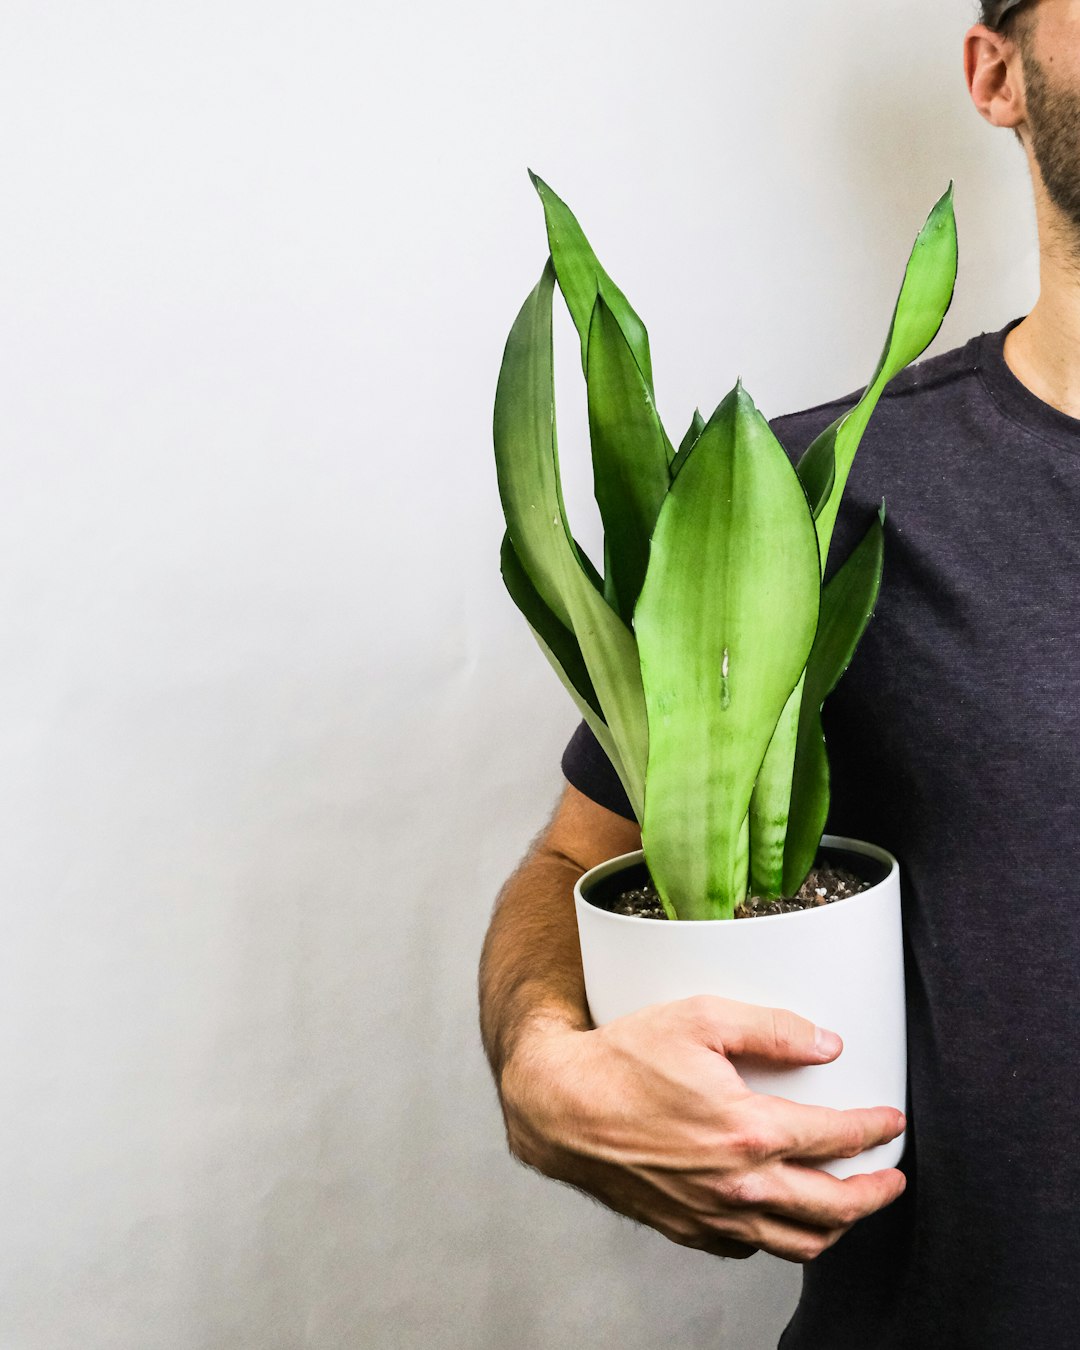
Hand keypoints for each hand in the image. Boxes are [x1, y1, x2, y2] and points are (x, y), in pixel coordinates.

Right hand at [498, 994, 906, 1263]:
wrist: (560, 1105)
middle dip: (876, 1193)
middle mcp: (737, 1184)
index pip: (836, 1139)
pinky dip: (779, 1235)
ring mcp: (712, 1215)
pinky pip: (750, 1247)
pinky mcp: (687, 1229)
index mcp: (748, 1131)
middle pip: (833, 1208)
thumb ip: (772, 1029)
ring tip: (849, 1205)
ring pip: (797, 1243)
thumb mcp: (699, 1019)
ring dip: (837, 1226)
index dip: (874, 1130)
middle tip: (892, 1177)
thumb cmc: (622, 1059)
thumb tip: (826, 1044)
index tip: (892, 1121)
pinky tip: (781, 1210)